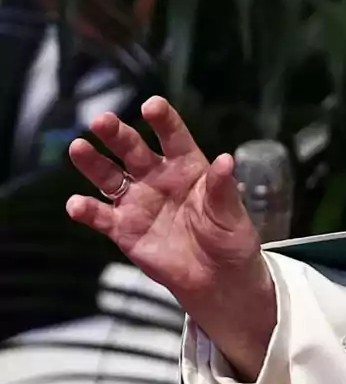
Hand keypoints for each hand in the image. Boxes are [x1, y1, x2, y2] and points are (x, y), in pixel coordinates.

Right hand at [66, 96, 274, 378]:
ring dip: (92, 163)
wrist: (217, 277)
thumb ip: (223, 188)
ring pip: (109, 176)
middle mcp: (157, 177)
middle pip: (133, 149)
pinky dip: (87, 210)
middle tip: (101, 120)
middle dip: (117, 134)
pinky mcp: (123, 228)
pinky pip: (101, 216)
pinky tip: (76, 204)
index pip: (174, 137)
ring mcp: (137, 201)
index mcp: (188, 166)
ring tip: (78, 148)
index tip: (152, 105)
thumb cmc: (229, 237)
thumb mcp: (231, 213)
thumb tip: (227, 160)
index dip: (163, 120)